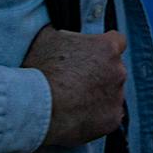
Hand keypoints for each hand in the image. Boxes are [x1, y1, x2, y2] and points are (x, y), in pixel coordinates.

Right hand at [23, 25, 126, 147]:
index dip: (103, 50)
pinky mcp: (112, 119)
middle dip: (99, 76)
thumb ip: (62, 33)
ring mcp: (116, 96)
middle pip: (114, 70)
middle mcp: (118, 70)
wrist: (34, 106)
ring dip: (98, 98)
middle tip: (75, 85)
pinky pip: (108, 117)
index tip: (91, 57)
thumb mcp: (47, 38)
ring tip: (72, 105)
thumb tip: (58, 31)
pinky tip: (77, 120)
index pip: (117, 42)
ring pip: (111, 95)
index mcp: (107, 47)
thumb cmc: (38, 69)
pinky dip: (96, 119)